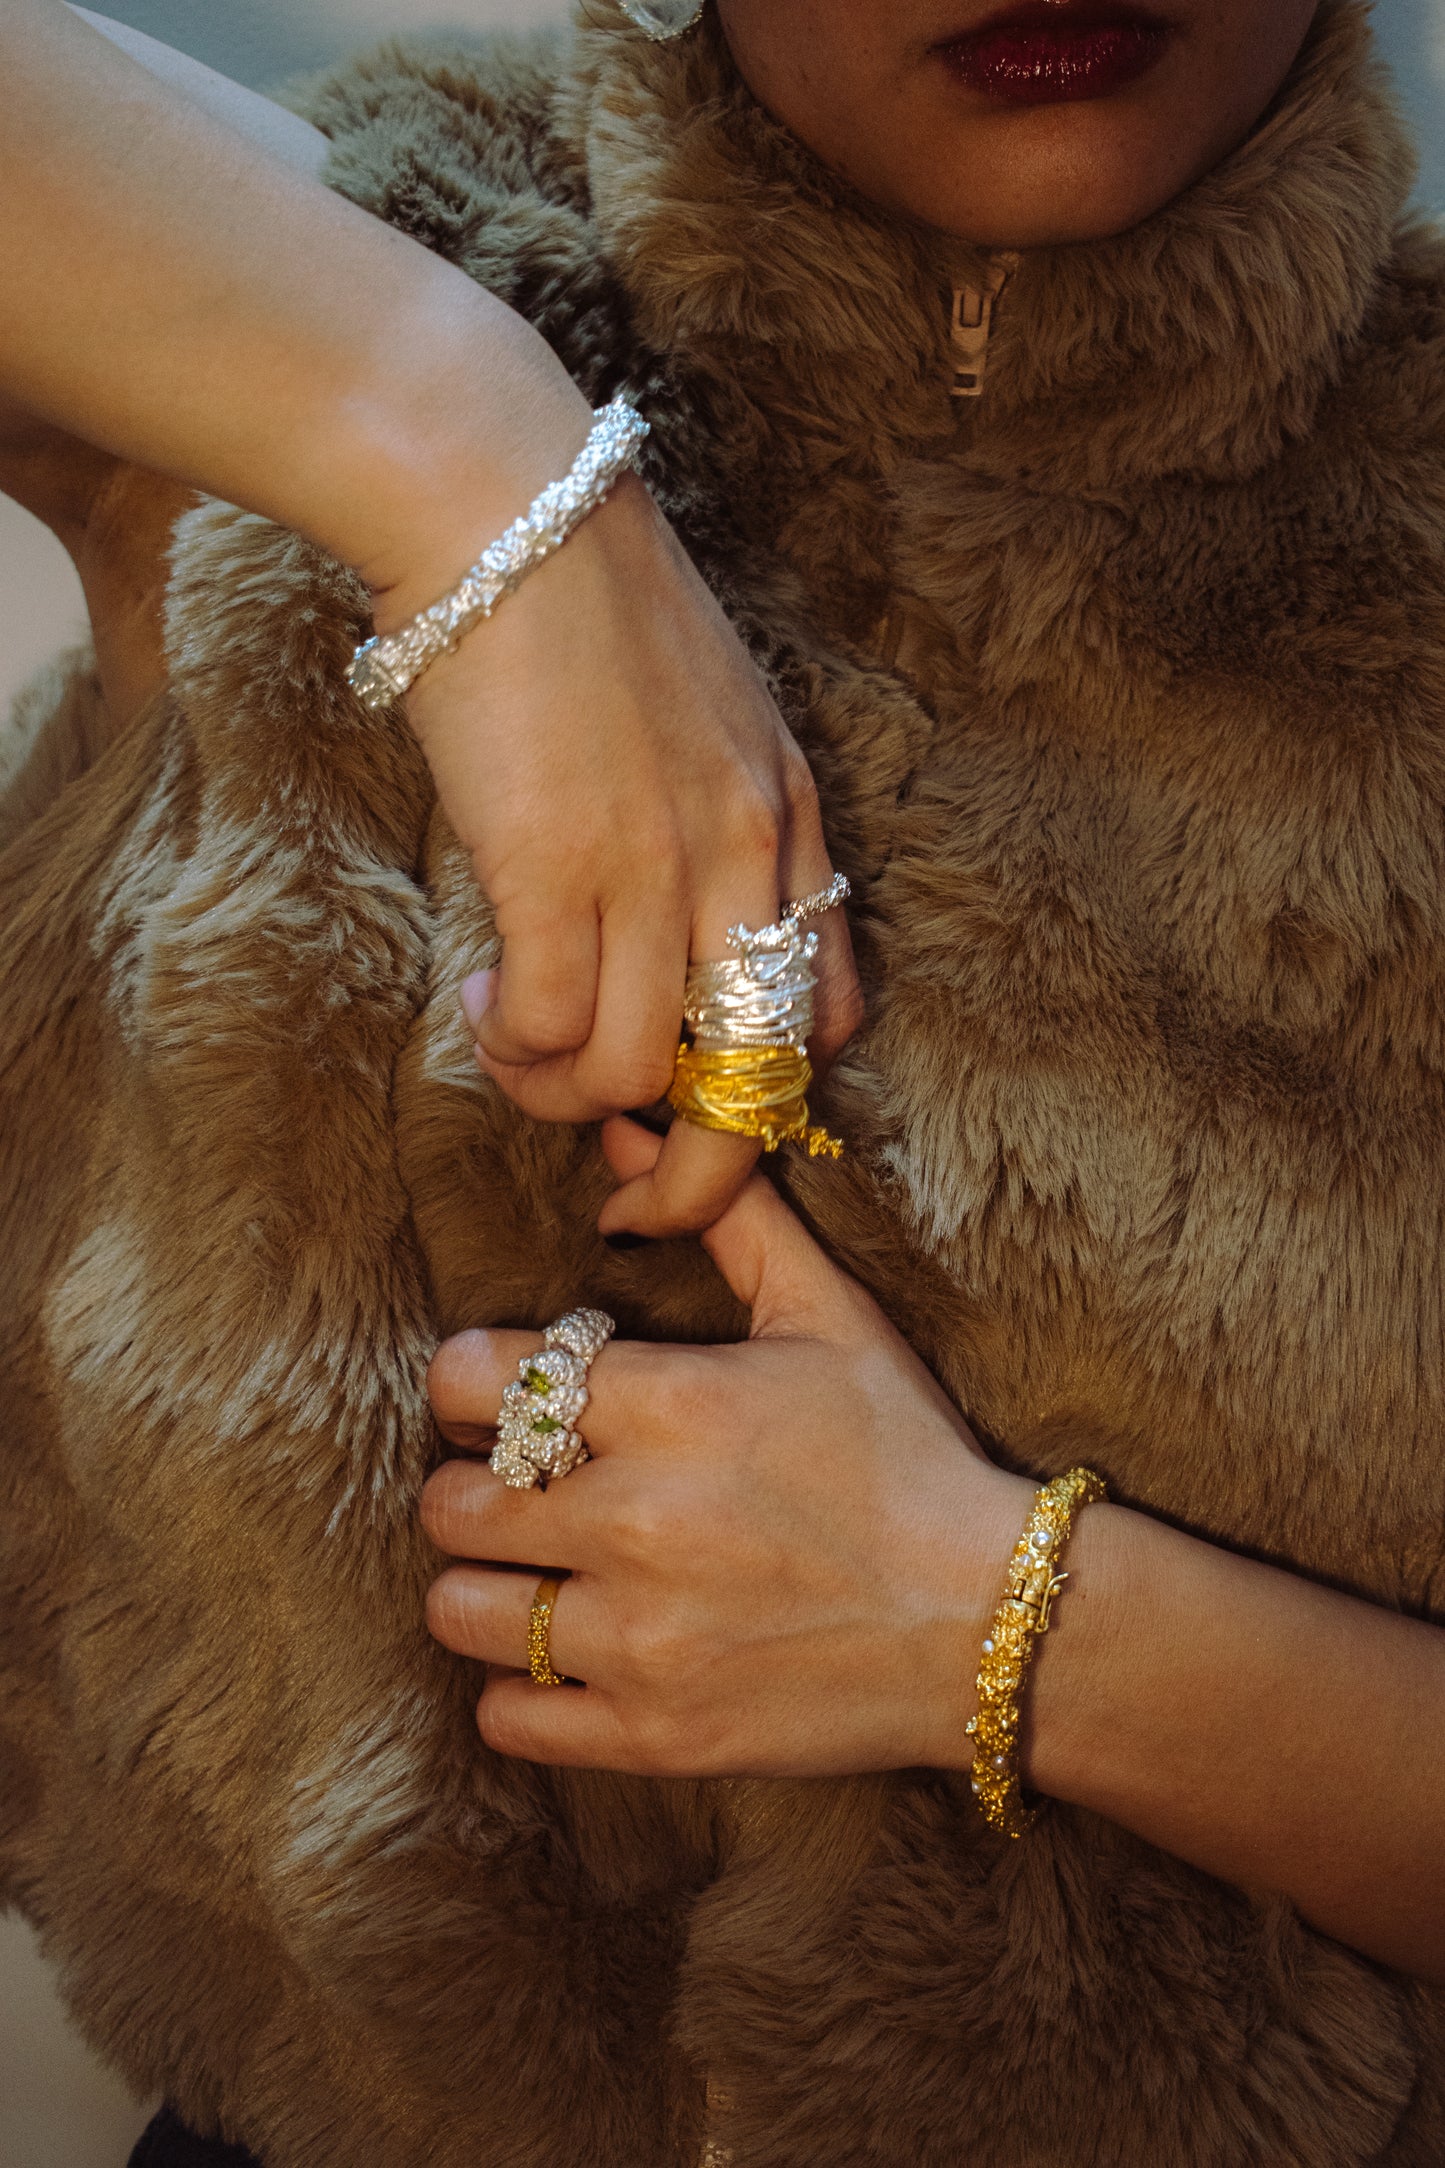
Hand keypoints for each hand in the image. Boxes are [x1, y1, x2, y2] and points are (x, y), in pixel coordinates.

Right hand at [392, 463, 861, 1241]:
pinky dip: (514, 1051)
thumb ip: (716, 815)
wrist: (507, 505)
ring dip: (569, 1098)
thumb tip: (660, 925)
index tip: (697, 1102)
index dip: (769, 1087)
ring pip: (640, 1077)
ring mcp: (661, 869)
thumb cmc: (588, 599)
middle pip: (759, 1085)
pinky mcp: (561, 870)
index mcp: (794, 818)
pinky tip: (485, 1003)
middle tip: (634, 1204)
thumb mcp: (709, 705)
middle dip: (701, 1180)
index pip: (831, 1008)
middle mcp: (748, 858)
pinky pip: (554, 1033)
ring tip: (517, 1046)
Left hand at [420, 1118, 1028, 1777]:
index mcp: (672, 1407)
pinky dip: (520, 1688)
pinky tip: (569, 1651)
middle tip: (527, 1486)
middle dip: (475, 1486)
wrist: (990, 1620)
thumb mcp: (826, 1316)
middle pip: (449, 1502)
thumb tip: (624, 1130)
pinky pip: (507, 1717)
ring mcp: (643, 1640)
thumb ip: (724, 1218)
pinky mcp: (656, 1734)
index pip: (472, 1380)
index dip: (473, 1380)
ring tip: (538, 1570)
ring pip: (459, 1610)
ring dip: (484, 1586)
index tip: (507, 1395)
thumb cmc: (906, 1455)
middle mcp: (639, 1523)